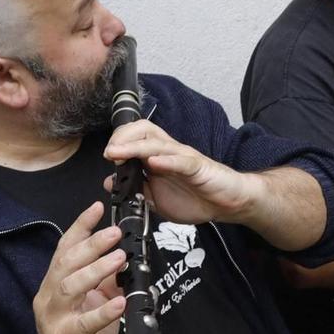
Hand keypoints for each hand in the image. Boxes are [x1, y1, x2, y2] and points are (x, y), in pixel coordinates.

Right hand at [31, 201, 126, 333]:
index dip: (80, 226)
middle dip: (91, 244)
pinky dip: (103, 311)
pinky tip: (119, 303)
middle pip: (66, 263)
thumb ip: (105, 280)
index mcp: (56, 284)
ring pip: (69, 287)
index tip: (97, 207)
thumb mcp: (95, 301)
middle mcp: (49, 297)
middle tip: (114, 233)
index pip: (65, 248)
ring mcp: (53, 318)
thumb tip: (123, 256)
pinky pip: (84, 323)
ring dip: (95, 270)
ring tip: (119, 259)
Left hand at [105, 120, 257, 224]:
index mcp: (158, 157)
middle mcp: (169, 152)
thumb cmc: (196, 197)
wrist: (228, 203)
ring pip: (157, 143)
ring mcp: (184, 157)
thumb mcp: (157, 198)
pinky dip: (166, 161)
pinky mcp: (198, 167)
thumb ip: (135, 189)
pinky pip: (181, 161)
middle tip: (109, 152)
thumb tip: (111, 182)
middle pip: (143, 130)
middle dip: (122, 137)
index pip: (134, 137)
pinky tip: (154, 164)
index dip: (118, 141)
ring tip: (117, 153)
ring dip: (134, 147)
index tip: (106, 156)